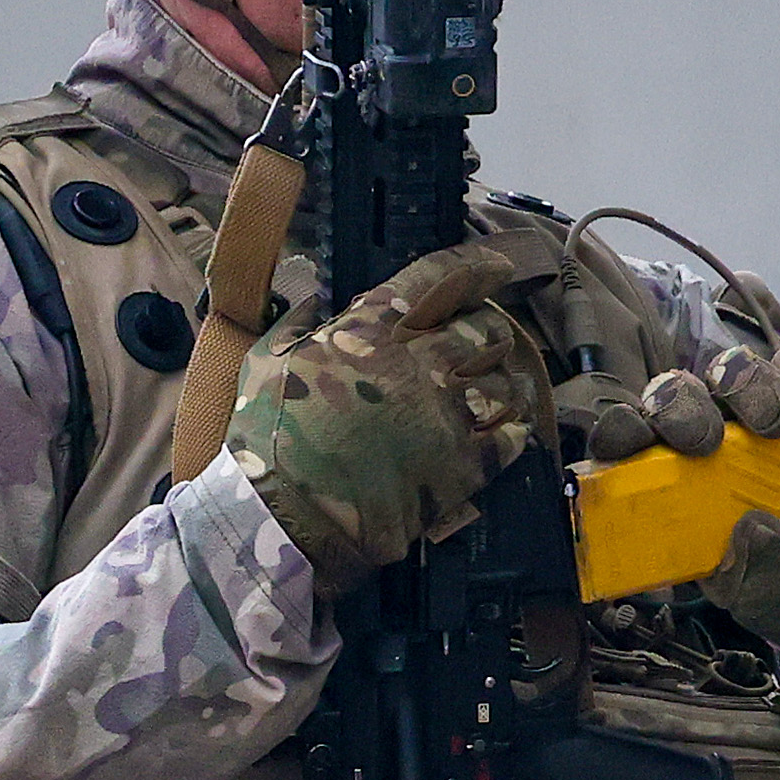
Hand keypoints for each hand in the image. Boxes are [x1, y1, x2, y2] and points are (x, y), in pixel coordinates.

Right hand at [225, 224, 563, 574]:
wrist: (288, 512)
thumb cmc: (268, 436)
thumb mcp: (263, 361)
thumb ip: (293, 325)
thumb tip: (310, 302)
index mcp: (368, 332)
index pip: (434, 280)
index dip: (475, 267)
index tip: (498, 267)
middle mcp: (414, 364)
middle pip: (482, 329)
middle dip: (491, 330)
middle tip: (489, 341)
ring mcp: (442, 414)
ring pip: (504, 381)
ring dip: (508, 381)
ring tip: (506, 388)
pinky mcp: (461, 464)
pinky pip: (511, 437)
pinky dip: (517, 429)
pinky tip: (514, 429)